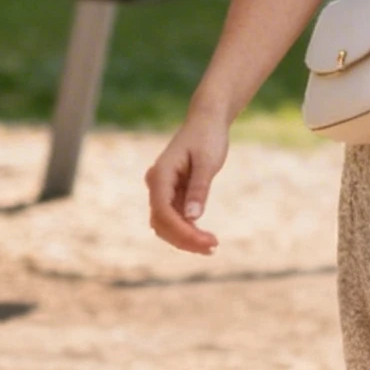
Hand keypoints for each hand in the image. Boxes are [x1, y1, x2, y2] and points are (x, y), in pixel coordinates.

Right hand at [145, 111, 229, 255]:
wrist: (207, 121)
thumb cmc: (208, 137)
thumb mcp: (207, 162)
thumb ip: (199, 188)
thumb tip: (193, 217)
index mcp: (160, 174)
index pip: (163, 211)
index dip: (182, 231)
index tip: (206, 241)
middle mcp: (157, 184)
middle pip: (162, 222)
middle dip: (185, 239)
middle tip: (213, 248)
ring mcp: (163, 190)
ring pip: (166, 224)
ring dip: (185, 239)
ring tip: (212, 247)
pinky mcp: (173, 194)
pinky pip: (175, 218)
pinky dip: (188, 230)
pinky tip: (206, 239)